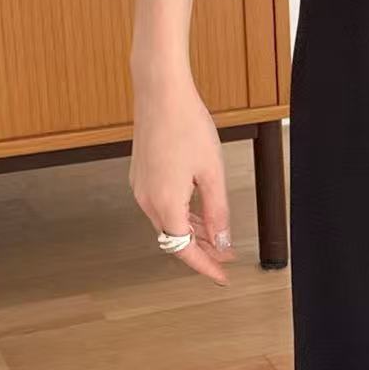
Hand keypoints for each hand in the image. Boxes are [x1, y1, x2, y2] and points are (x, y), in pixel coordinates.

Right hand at [129, 67, 235, 284]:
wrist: (160, 92)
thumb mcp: (212, 173)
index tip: (223, 277)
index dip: (206, 266)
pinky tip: (199, 213)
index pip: (185, 250)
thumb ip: (217, 212)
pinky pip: (162, 207)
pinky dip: (181, 216)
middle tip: (227, 256)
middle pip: (175, 239)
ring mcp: (141, 187)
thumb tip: (222, 241)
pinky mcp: (141, 175)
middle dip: (202, 251)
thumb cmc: (186, 125)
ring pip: (168, 223)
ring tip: (218, 237)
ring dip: (192, 233)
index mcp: (165, 204)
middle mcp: (147, 200)